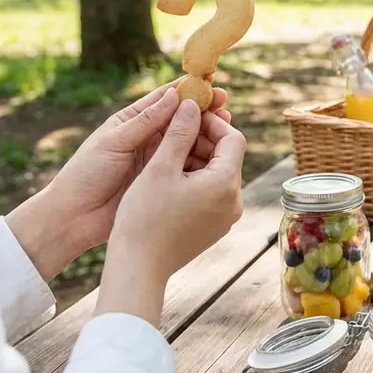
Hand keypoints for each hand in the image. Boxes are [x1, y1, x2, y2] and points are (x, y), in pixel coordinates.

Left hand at [6, 80, 229, 280]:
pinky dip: (203, 162)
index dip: (188, 92)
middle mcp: (147, 139)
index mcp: (131, 121)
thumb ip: (146, 121)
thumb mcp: (114, 142)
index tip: (209, 85)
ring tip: (227, 129)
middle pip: (182, 121)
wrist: (75, 217)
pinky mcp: (163, 183)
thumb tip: (175, 95)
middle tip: (225, 105)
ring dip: (207, 136)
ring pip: (188, 144)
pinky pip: (187, 168)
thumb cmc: (86, 174)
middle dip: (204, 113)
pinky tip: (218, 159)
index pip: (164, 100)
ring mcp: (157, 161)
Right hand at [95, 99, 245, 325]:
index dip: (212, 121)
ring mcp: (225, 218)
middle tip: (175, 128)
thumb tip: (193, 104)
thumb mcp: (160, 167)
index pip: (233, 139)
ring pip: (218, 175)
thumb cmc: (145, 217)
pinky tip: (168, 176)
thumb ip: (179, 132)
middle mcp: (234, 202)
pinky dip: (195, 179)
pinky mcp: (213, 228)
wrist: (138, 268)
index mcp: (226, 184)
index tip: (188, 114)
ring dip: (197, 158)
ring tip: (167, 151)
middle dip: (203, 138)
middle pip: (227, 157)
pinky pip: (211, 194)